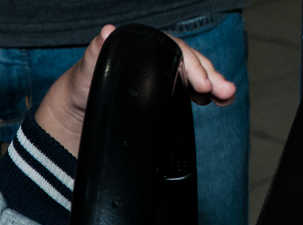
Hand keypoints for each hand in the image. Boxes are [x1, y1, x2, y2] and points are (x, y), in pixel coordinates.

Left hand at [35, 24, 236, 154]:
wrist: (74, 114)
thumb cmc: (81, 88)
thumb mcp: (86, 70)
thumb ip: (97, 52)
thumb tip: (107, 31)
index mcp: (141, 47)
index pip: (173, 50)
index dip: (191, 64)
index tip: (201, 82)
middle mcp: (154, 59)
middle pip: (188, 62)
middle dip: (209, 75)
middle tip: (223, 90)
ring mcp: (160, 76)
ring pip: (193, 75)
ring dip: (214, 84)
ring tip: (228, 96)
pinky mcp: (162, 94)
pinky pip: (188, 90)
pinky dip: (206, 94)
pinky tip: (219, 100)